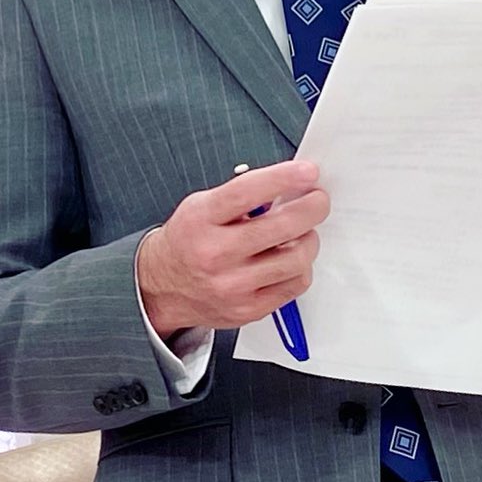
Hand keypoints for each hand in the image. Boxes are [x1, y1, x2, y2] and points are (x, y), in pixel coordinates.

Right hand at [137, 161, 327, 339]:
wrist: (163, 287)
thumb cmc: (189, 241)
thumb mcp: (202, 206)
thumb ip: (243, 195)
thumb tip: (291, 185)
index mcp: (201, 220)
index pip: (248, 192)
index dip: (284, 178)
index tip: (308, 172)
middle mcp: (215, 254)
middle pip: (283, 227)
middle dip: (312, 207)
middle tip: (318, 200)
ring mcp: (232, 286)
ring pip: (296, 259)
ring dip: (309, 239)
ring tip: (302, 232)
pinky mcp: (248, 310)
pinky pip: (295, 285)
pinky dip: (301, 268)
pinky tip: (291, 258)